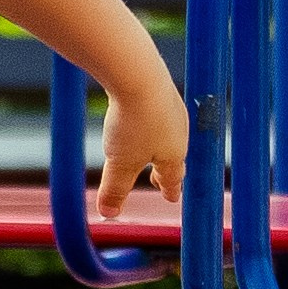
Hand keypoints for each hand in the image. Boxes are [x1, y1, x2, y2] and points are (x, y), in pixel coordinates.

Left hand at [94, 60, 189, 226]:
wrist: (137, 73)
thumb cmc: (133, 122)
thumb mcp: (120, 162)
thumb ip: (116, 189)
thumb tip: (109, 215)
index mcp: (174, 154)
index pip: (173, 177)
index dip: (170, 189)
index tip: (171, 197)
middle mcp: (178, 131)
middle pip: (173, 155)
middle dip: (167, 169)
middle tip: (161, 178)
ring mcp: (171, 107)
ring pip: (168, 132)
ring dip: (160, 144)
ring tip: (152, 148)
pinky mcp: (159, 87)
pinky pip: (157, 110)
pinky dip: (152, 120)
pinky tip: (143, 113)